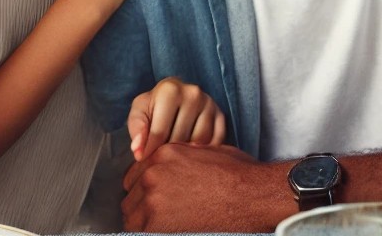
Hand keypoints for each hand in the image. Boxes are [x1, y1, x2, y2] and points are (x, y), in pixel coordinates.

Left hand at [122, 144, 290, 231]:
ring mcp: (153, 200)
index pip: (135, 174)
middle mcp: (153, 174)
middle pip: (130, 197)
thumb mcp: (203, 152)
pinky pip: (139, 232)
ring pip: (131, 217)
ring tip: (162, 226)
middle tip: (158, 216)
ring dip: (142, 223)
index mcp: (163, 154)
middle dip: (141, 206)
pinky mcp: (158, 225)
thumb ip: (179, 160)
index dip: (143, 188)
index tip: (152, 197)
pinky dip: (148, 233)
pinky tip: (166, 231)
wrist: (251, 195)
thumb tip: (171, 171)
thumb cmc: (237, 175)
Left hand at [127, 77, 225, 160]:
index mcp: (170, 90)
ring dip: (186, 153)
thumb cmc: (153, 107)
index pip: (160, 132)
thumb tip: (138, 150)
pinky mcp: (221, 114)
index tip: (144, 160)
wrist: (174, 96)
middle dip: (168, 152)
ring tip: (176, 154)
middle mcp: (193, 93)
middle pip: (180, 139)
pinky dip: (204, 153)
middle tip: (161, 157)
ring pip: (199, 142)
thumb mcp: (139, 112)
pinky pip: (215, 142)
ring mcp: (209, 103)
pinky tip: (192, 152)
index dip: (150, 151)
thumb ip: (136, 129)